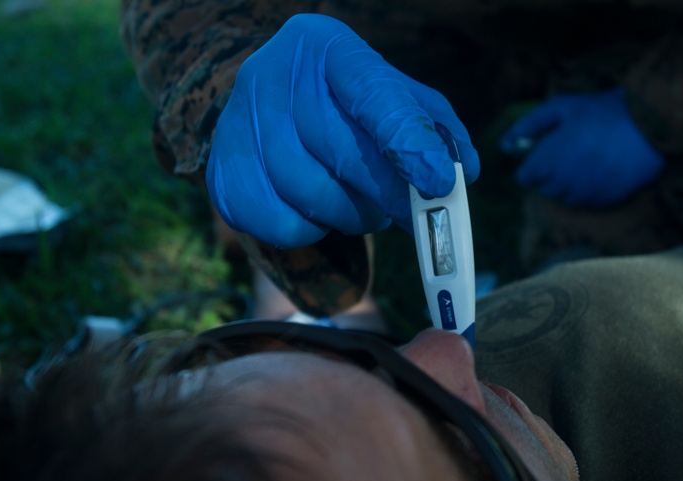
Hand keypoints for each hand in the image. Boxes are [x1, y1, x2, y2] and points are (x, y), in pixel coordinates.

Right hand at [206, 14, 479, 248]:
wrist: (271, 112)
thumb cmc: (347, 107)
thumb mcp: (395, 99)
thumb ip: (433, 128)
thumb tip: (460, 170)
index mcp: (324, 47)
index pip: (371, 93)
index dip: (407, 140)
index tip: (437, 181)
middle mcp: (271, 75)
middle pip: (340, 151)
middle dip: (387, 194)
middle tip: (414, 216)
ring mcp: (238, 124)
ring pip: (312, 194)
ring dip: (352, 215)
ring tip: (365, 208)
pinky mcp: (222, 173)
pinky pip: (281, 224)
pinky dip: (313, 231)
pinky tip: (321, 214)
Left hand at [500, 89, 663, 207]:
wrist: (649, 127)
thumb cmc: (602, 113)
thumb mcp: (561, 108)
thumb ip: (528, 126)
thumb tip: (503, 145)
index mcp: (547, 163)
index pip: (525, 178)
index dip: (535, 163)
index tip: (550, 148)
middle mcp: (562, 185)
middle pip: (543, 188)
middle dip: (551, 172)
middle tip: (574, 149)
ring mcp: (583, 197)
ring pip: (564, 197)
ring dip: (570, 182)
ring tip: (589, 157)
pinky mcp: (603, 203)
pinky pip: (586, 202)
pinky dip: (589, 189)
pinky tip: (602, 168)